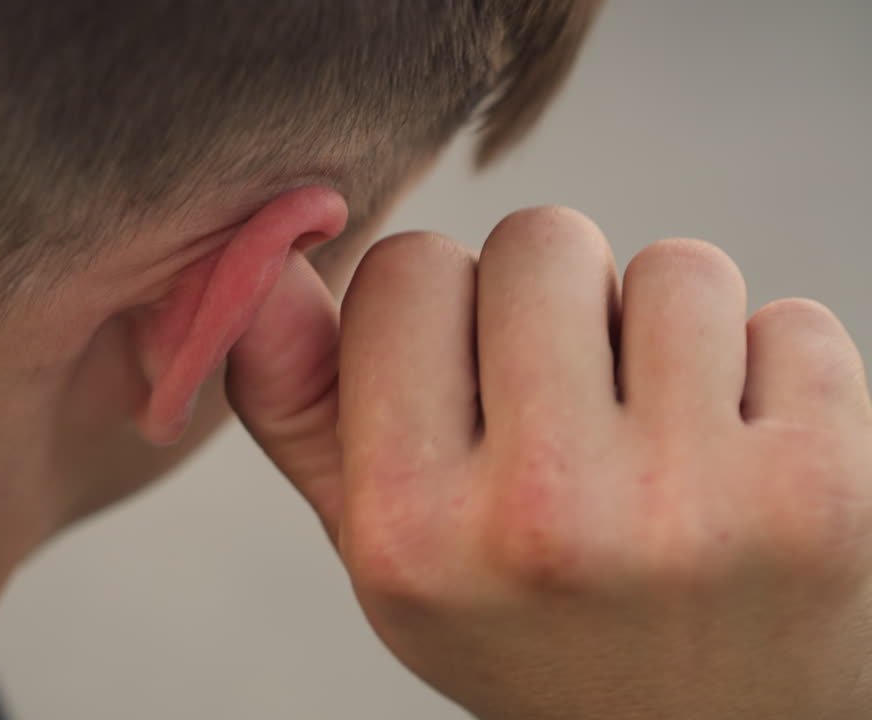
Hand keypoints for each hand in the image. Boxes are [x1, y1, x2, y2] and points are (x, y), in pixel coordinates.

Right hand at [227, 207, 871, 718]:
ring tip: (660, 439)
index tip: (470, 378)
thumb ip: (299, 403)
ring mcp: (692, 509)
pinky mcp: (825, 495)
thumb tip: (258, 256)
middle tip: (575, 407)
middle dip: (556, 303)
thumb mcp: (384, 543)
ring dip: (667, 335)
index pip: (408, 268)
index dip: (442, 309)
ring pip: (676, 266)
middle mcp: (542, 521)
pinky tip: (746, 465)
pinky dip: (773, 377)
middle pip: (540, 239)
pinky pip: (794, 321)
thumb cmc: (526, 618)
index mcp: (410, 530)